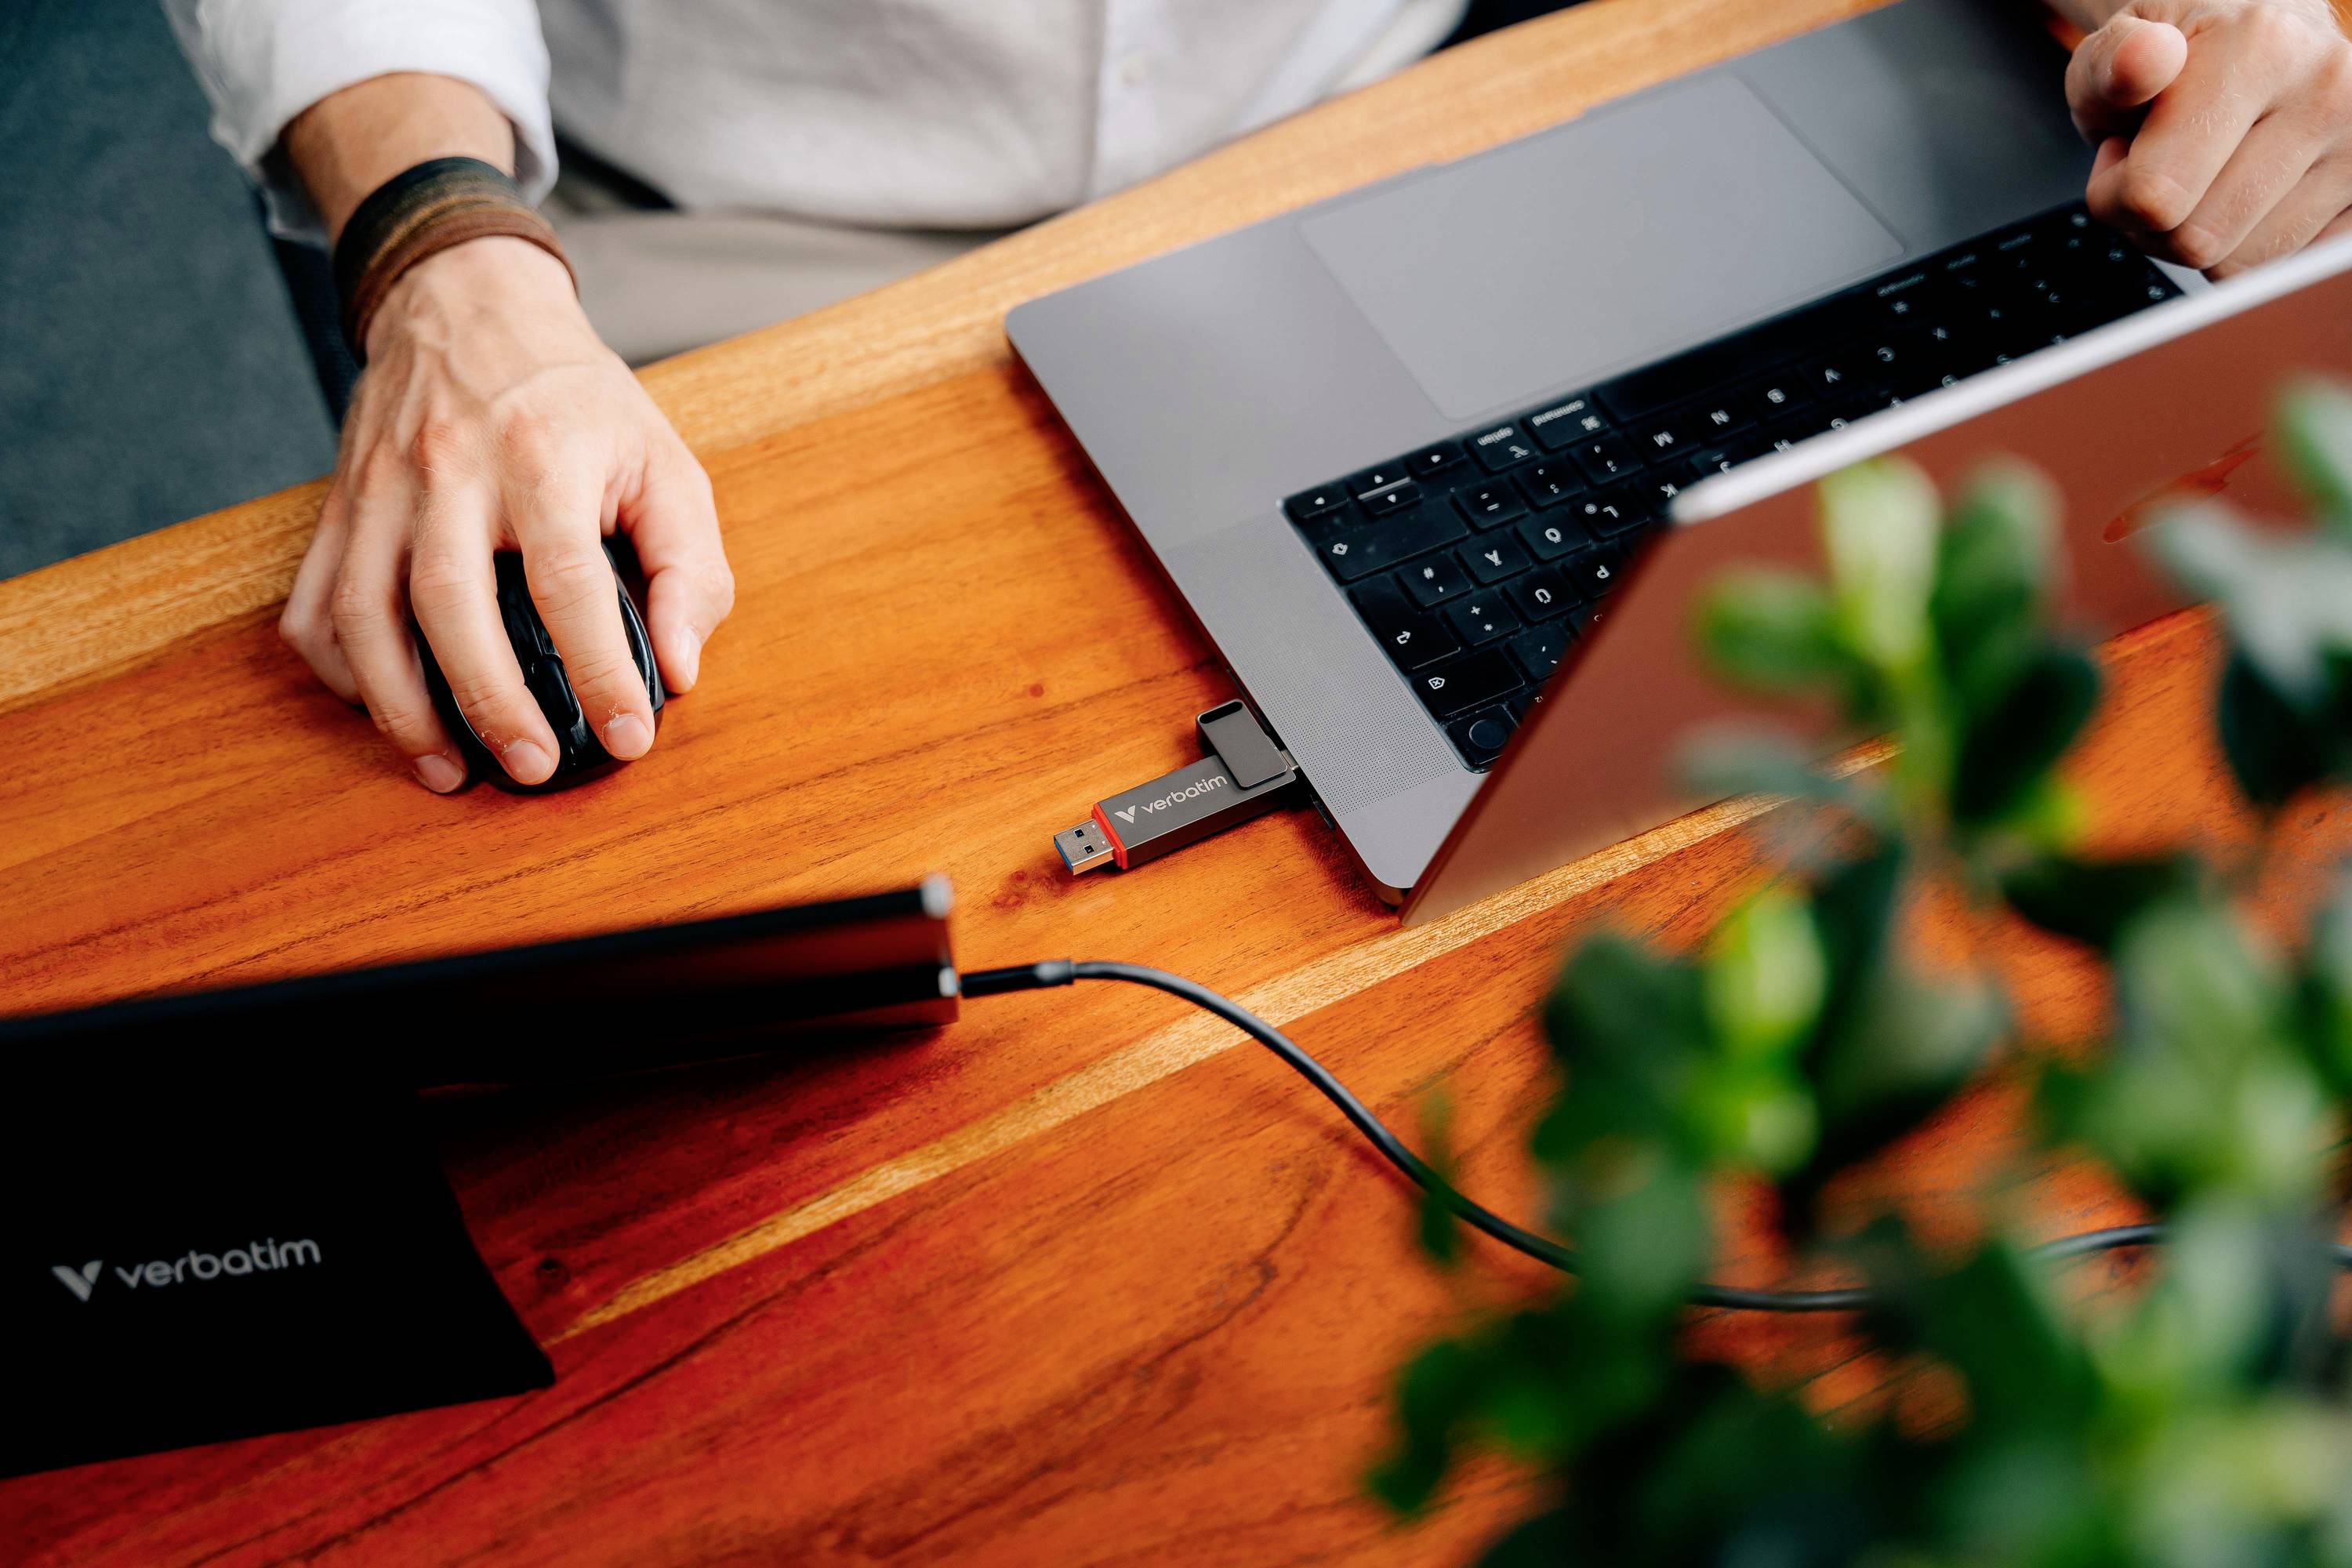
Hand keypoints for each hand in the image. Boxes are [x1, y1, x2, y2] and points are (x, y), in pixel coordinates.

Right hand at [280, 235, 733, 789]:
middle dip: (490, 702)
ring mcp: (380, 487)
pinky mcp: (338, 504)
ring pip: (364, 613)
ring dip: (401, 707)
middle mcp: (451, 470)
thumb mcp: (665, 460)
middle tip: (530, 767)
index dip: (600, 670)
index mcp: (544, 456)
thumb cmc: (578, 398)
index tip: (627, 736)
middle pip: (451, 604)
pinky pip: (315, 601)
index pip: (569, 582)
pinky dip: (341, 669)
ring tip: (447, 769)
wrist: (469, 303)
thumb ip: (689, 566)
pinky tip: (385, 709)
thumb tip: (681, 666)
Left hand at [2067, 0, 2351, 276]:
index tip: (2120, 151)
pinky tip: (2241, 196)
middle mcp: (2327, 94)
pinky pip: (2281, 269)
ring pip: (2238, 266)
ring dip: (2199, 238)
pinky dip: (2244, 247)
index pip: (2157, 195)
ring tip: (2202, 176)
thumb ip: (2114, 62)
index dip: (2113, 192)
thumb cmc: (2177, 56)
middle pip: (2197, 241)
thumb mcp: (2116, 51)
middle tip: (2158, 169)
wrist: (2254, 42)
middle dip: (2152, 223)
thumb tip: (2142, 59)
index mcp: (2262, 50)